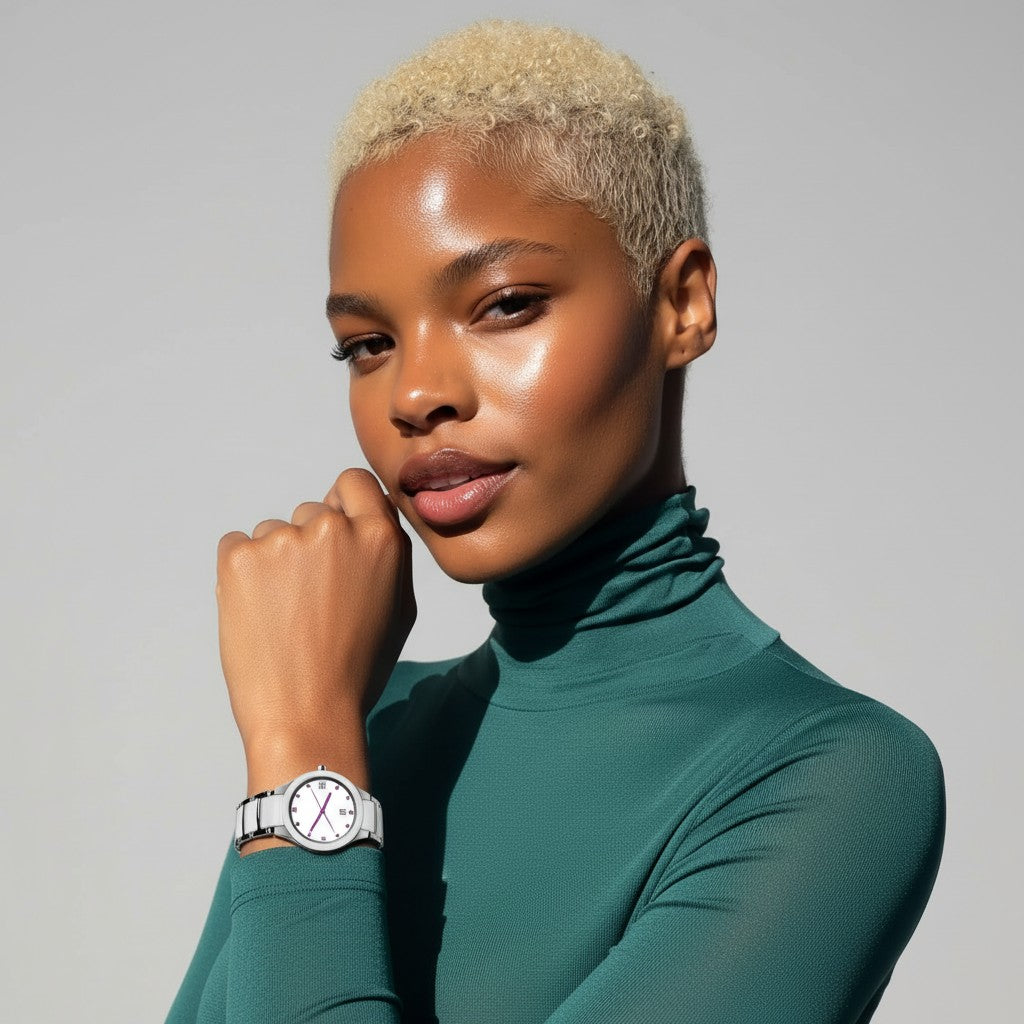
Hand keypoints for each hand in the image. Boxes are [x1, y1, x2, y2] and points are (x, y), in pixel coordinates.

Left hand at [215, 468, 415, 787]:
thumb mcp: (400, 607)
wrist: (306, 713)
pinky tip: (257, 612)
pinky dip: (242, 573)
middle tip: (310, 599)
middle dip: (309, 545)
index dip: (344, 504)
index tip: (335, 533)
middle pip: (311, 511)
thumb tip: (372, 521)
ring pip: (273, 532)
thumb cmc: (358, 668)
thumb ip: (388, 553)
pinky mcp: (239, 558)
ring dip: (275, 562)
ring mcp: (282, 539)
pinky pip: (237, 547)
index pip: (354, 483)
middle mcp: (332, 528)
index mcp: (379, 537)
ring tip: (284, 615)